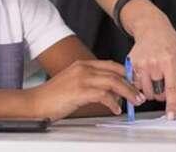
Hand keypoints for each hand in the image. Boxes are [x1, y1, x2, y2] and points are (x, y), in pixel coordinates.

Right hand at [28, 60, 144, 120]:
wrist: (35, 103)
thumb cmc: (53, 96)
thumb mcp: (74, 84)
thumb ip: (91, 84)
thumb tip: (111, 93)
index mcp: (82, 64)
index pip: (111, 65)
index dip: (126, 73)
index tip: (135, 83)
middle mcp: (83, 68)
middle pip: (115, 72)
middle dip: (131, 84)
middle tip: (140, 94)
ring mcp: (81, 78)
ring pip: (113, 82)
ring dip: (127, 93)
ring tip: (134, 102)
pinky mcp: (79, 91)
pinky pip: (103, 95)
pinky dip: (113, 102)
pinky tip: (116, 109)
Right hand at [124, 0, 175, 118]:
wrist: (151, 27)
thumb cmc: (170, 43)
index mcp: (170, 61)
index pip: (171, 88)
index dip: (171, 104)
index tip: (171, 116)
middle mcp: (154, 62)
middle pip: (157, 94)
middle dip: (162, 94)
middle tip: (164, 82)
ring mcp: (141, 63)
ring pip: (145, 92)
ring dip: (151, 91)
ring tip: (155, 78)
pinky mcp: (131, 63)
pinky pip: (136, 85)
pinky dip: (142, 85)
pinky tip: (146, 74)